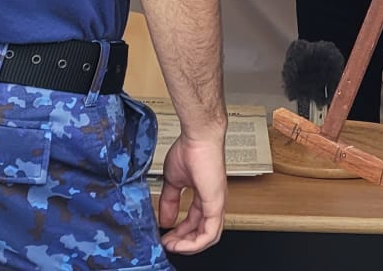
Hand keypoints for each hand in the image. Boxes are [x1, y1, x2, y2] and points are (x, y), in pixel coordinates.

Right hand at [158, 130, 226, 253]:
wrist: (198, 136)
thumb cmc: (191, 149)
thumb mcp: (174, 181)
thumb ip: (170, 201)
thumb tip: (165, 219)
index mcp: (206, 195)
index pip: (196, 221)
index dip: (181, 232)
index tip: (165, 236)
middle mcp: (214, 201)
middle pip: (203, 232)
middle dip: (184, 242)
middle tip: (167, 244)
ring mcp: (217, 203)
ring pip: (208, 236)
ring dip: (188, 245)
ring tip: (172, 246)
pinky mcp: (216, 203)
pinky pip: (209, 233)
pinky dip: (194, 243)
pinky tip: (180, 243)